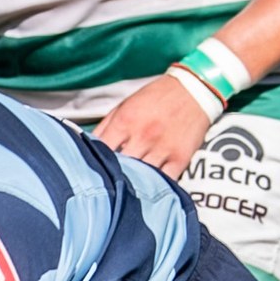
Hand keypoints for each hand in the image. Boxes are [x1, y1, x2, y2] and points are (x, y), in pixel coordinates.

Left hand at [93, 73, 215, 178]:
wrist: (193, 90)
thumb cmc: (155, 98)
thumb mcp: (124, 106)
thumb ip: (104, 127)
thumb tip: (86, 146)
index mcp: (125, 122)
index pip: (101, 151)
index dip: (94, 163)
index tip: (91, 172)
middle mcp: (143, 136)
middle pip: (120, 168)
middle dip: (112, 176)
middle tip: (108, 185)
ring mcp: (162, 148)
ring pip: (141, 178)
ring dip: (133, 184)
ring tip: (126, 190)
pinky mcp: (180, 158)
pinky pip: (165, 181)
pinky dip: (156, 187)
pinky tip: (149, 188)